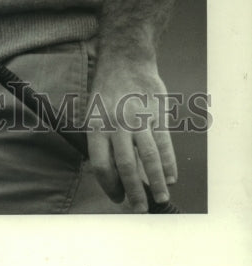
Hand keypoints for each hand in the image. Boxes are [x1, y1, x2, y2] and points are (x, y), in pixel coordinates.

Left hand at [86, 58, 177, 212]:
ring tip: (159, 198)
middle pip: (125, 166)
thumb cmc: (108, 88)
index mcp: (95, 124)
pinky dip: (169, 164)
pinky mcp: (157, 113)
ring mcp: (138, 118)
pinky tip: (170, 177)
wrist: (126, 58)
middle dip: (133, 192)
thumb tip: (114, 174)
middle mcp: (116, 123)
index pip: (101, 164)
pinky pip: (164, 143)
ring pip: (148, 158)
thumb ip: (103, 139)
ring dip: (155, 183)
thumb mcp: (94, 111)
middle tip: (139, 208)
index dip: (109, 186)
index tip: (117, 198)